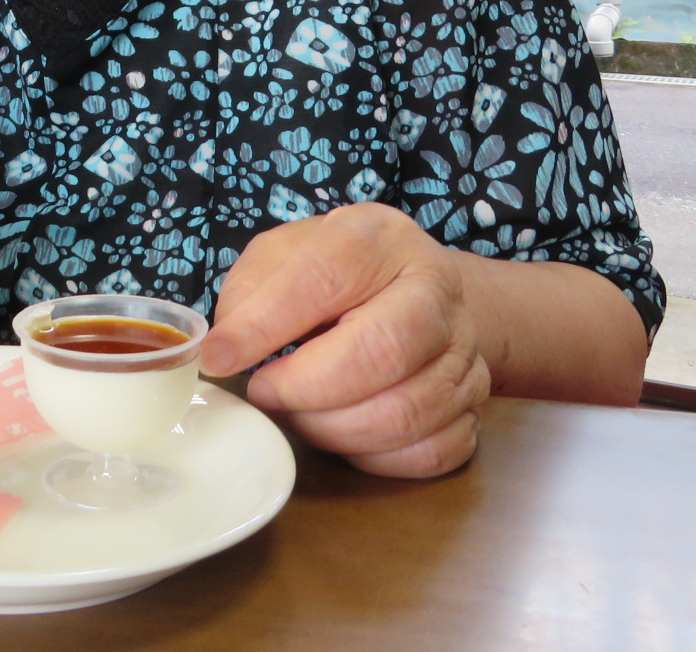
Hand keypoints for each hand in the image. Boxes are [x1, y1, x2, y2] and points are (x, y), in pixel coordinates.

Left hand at [198, 202, 491, 478]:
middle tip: (264, 393)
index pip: (324, 279)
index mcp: (380, 238)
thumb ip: (249, 295)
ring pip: (407, 412)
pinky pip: (432, 451)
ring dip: (333, 428)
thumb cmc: (332, 274)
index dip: (265, 326)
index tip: (219, 359)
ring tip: (297, 412)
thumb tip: (222, 353)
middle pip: (383, 352)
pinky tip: (343, 434)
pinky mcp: (476, 405)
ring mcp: (465, 350)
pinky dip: (377, 457)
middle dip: (306, 388)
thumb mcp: (281, 257)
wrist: (411, 290)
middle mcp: (436, 289)